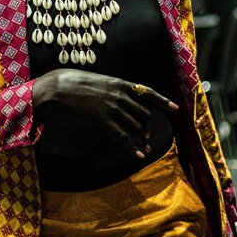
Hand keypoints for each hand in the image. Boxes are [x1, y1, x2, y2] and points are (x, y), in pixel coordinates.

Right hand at [32, 69, 177, 157]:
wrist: (61, 87)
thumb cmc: (78, 83)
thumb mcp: (102, 82)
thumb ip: (116, 90)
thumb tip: (126, 102)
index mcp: (122, 84)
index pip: (148, 93)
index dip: (162, 101)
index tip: (175, 108)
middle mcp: (121, 96)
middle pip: (143, 114)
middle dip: (146, 127)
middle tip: (146, 136)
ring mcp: (113, 108)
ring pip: (135, 127)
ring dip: (141, 139)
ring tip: (144, 148)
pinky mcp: (103, 120)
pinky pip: (123, 136)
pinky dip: (132, 147)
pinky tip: (138, 155)